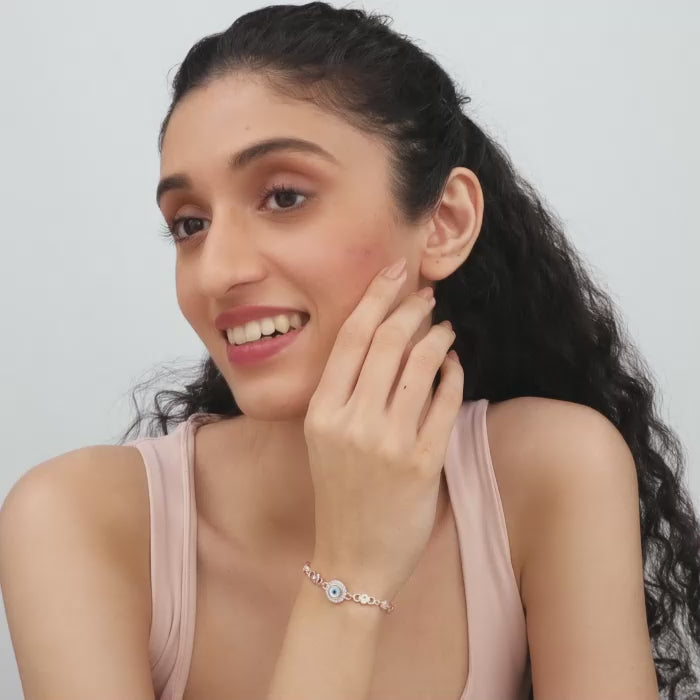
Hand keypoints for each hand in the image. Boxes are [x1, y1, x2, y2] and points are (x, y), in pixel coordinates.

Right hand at [303, 257, 463, 602]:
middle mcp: (352, 423)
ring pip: (420, 365)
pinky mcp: (423, 463)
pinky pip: (445, 402)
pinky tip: (455, 363)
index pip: (350, 339)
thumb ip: (344, 394)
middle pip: (386, 343)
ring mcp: (388, 443)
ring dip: (437, 336)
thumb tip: (382, 341)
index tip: (394, 272)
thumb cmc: (339, 495)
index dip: (376, 298)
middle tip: (426, 295)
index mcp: (321, 413)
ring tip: (443, 326)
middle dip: (411, 308)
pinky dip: (453, 374)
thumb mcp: (325, 439)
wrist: (350, 560)